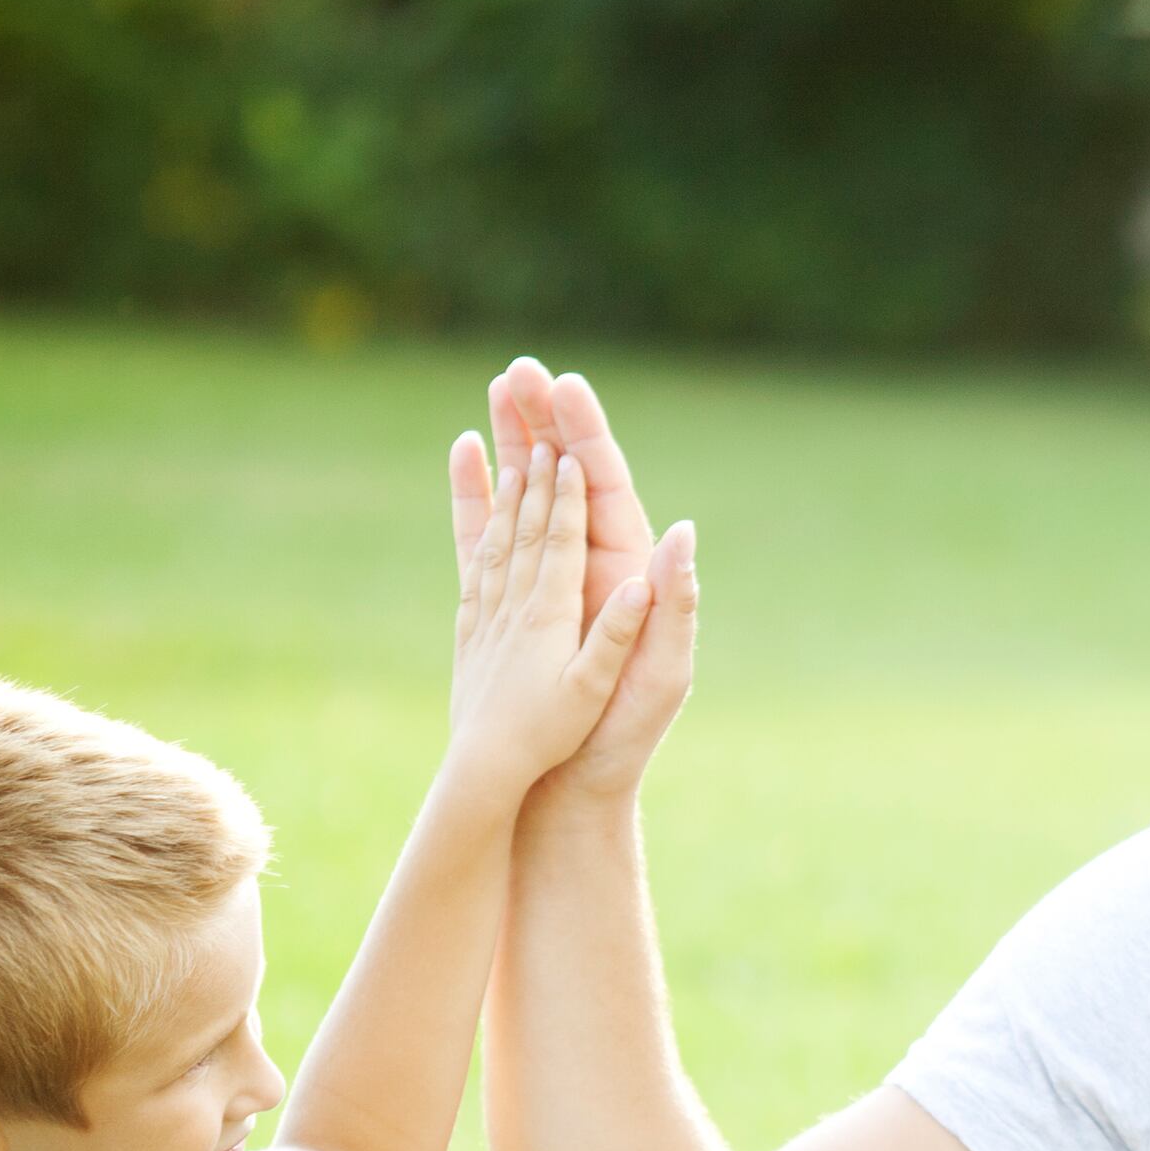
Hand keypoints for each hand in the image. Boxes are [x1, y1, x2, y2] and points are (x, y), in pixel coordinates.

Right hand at [456, 358, 697, 800]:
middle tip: (519, 367)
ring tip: (497, 384)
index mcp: (631, 570)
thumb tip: (682, 532)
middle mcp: (594, 562)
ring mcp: (553, 574)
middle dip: (546, 419)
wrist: (571, 782)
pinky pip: (493, 528)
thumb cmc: (623, 734)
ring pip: (531, 489)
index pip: (608, 486)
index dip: (587, 434)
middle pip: (567, 472)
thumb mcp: (662, 672)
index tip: (565, 386)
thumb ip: (674, 605)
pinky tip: (467, 446)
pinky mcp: (515, 593)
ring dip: (517, 437)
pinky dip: (482, 487)